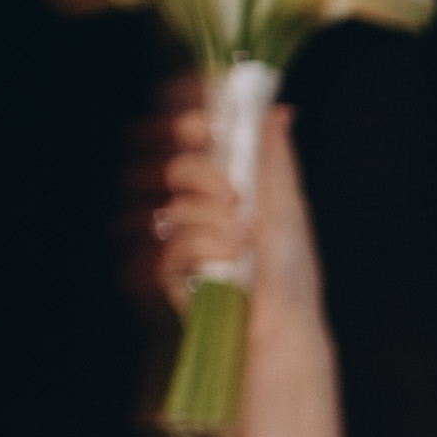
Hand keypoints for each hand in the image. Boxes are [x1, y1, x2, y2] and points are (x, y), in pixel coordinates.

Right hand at [138, 90, 326, 328]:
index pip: (163, 135)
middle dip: (192, 166)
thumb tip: (277, 109)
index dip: (174, 119)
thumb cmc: (286, 271)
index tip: (203, 119)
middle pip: (150, 163)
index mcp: (197, 181)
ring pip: (157, 205)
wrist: (284, 326)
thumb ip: (273, 156)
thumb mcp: (286, 205)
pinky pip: (163, 247)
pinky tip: (232, 252)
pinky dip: (201, 245)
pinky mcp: (149, 276)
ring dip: (203, 212)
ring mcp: (156, 240)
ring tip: (242, 229)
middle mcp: (169, 204)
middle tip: (228, 183)